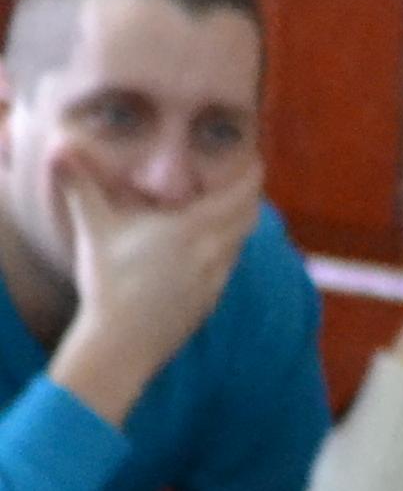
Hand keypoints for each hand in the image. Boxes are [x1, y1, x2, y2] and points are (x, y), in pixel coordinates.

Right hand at [44, 153, 266, 425]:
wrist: (122, 342)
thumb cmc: (108, 282)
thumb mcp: (94, 229)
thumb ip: (81, 187)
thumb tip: (59, 149)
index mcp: (191, 229)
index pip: (237, 197)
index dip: (250, 178)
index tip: (255, 162)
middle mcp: (212, 252)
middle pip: (247, 219)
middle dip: (249, 198)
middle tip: (247, 182)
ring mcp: (215, 279)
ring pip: (239, 244)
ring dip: (239, 225)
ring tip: (232, 211)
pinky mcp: (210, 301)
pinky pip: (227, 268)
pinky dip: (227, 251)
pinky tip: (214, 249)